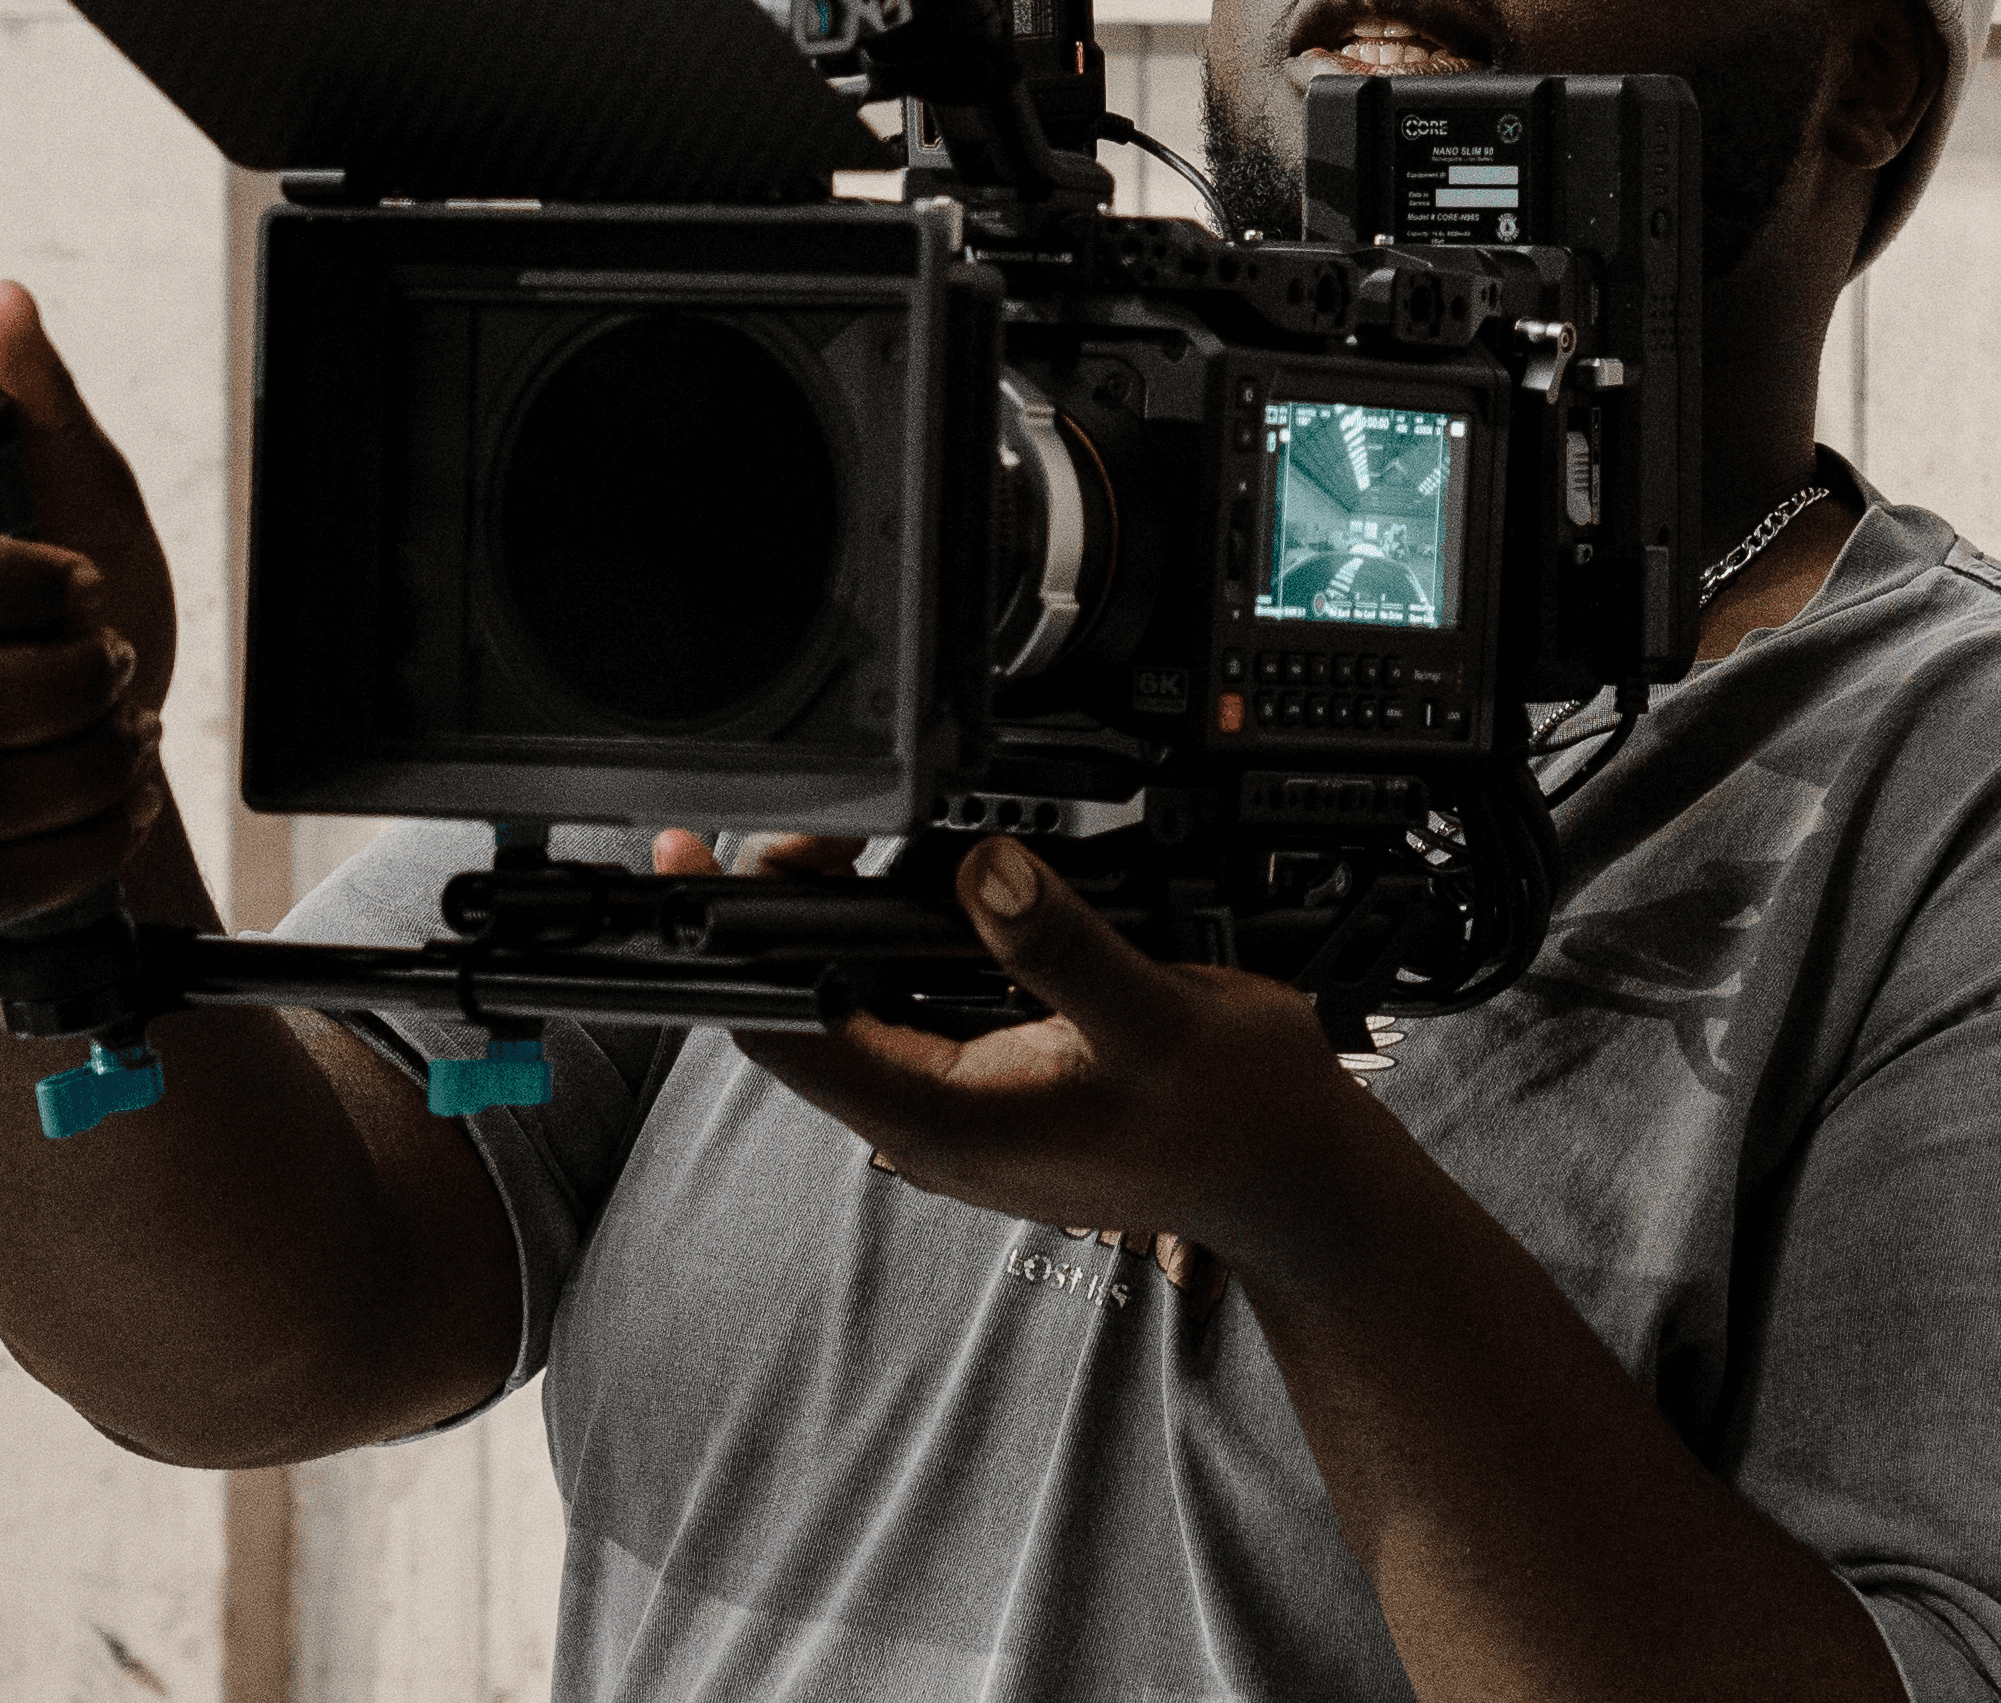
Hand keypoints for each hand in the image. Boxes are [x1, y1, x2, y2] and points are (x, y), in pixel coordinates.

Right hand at [0, 284, 175, 944]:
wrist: (80, 733)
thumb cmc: (66, 604)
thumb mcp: (69, 487)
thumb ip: (29, 403)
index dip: (24, 587)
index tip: (85, 584)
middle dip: (75, 682)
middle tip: (114, 664)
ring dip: (88, 763)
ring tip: (122, 729)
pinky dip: (78, 843)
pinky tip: (111, 801)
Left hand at [667, 827, 1386, 1273]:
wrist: (1296, 1183)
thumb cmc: (1239, 1118)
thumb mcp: (1157, 1015)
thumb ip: (1060, 946)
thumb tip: (982, 871)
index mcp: (948, 1117)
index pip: (787, 1031)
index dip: (731, 943)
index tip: (704, 861)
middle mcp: (937, 1122)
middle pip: (812, 1010)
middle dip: (790, 909)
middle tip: (810, 815)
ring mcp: (965, 1108)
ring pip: (865, 1005)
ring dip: (847, 922)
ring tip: (849, 838)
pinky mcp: (998, 1086)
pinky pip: (920, 1008)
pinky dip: (906, 943)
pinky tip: (934, 890)